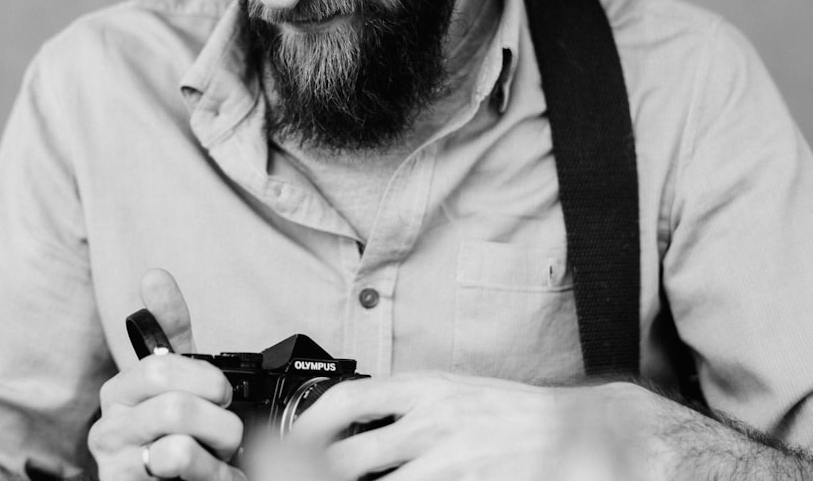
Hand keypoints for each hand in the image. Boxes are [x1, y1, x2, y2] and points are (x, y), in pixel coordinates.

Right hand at [88, 269, 245, 480]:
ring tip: (216, 454)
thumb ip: (170, 328)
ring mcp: (115, 459)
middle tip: (225, 428)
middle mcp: (110, 423)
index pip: (159, 365)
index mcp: (122, 389)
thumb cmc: (178, 435)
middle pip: (175, 404)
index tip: (221, 392)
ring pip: (179, 438)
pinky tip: (211, 474)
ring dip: (216, 447)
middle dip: (218, 416)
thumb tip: (153, 276)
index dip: (205, 379)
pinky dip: (212, 472)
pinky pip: (179, 463)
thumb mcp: (180, 380)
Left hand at [286, 371, 644, 480]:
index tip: (291, 436)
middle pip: (350, 455)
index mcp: (424, 388)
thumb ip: (404, 404)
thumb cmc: (505, 409)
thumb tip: (353, 424)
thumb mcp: (450, 389)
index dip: (311, 420)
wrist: (567, 429)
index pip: (350, 398)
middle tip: (300, 475)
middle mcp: (432, 421)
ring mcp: (451, 460)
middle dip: (318, 472)